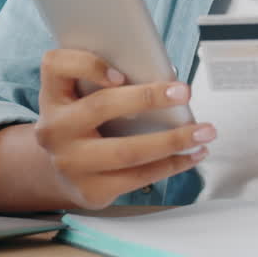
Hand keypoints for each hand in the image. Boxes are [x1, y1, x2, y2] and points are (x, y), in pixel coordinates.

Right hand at [34, 48, 214, 208]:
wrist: (60, 170)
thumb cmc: (82, 122)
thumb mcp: (79, 97)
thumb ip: (104, 82)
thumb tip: (164, 78)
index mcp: (53, 96)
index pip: (56, 66)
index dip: (88, 66)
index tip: (121, 72)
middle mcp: (54, 130)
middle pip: (101, 107)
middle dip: (149, 98)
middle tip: (184, 92)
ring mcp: (70, 164)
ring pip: (127, 151)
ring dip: (173, 141)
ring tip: (204, 132)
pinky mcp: (90, 190)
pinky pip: (138, 178)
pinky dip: (171, 165)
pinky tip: (192, 155)